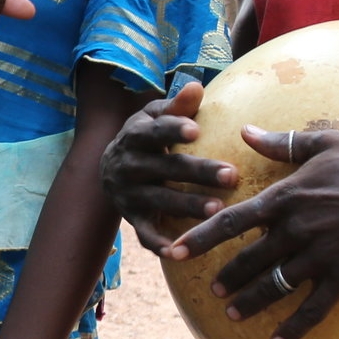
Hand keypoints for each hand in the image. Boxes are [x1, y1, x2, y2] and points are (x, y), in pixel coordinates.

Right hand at [98, 81, 238, 251]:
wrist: (107, 167)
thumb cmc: (144, 137)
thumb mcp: (153, 116)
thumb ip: (176, 105)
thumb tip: (197, 86)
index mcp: (135, 136)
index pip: (154, 132)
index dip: (172, 130)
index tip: (196, 130)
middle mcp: (128, 165)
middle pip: (165, 168)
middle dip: (198, 173)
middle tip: (232, 175)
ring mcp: (128, 194)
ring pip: (159, 201)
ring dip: (187, 207)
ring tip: (218, 211)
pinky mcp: (131, 217)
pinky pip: (145, 234)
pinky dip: (160, 244)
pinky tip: (181, 252)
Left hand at [167, 125, 338, 338]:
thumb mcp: (326, 142)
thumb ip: (282, 143)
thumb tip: (245, 131)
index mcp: (287, 197)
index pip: (231, 221)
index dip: (199, 239)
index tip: (173, 253)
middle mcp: (298, 229)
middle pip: (249, 260)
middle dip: (226, 277)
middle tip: (211, 290)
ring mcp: (321, 256)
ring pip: (276, 286)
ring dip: (251, 302)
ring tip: (232, 313)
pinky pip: (314, 309)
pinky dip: (295, 328)